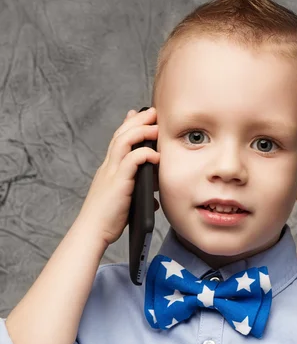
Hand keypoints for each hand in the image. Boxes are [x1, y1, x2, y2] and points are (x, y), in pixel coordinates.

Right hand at [77, 107, 159, 247]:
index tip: (138, 113)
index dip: (127, 124)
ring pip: (124, 141)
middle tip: (152, 111)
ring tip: (156, 126)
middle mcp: (108, 167)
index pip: (117, 139)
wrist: (92, 232)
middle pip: (121, 134)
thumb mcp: (125, 203)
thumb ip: (139, 195)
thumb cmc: (107, 220)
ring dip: (141, 131)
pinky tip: (156, 155)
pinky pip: (131, 161)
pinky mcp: (118, 183)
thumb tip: (154, 200)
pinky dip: (145, 154)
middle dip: (137, 120)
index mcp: (108, 170)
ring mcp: (111, 173)